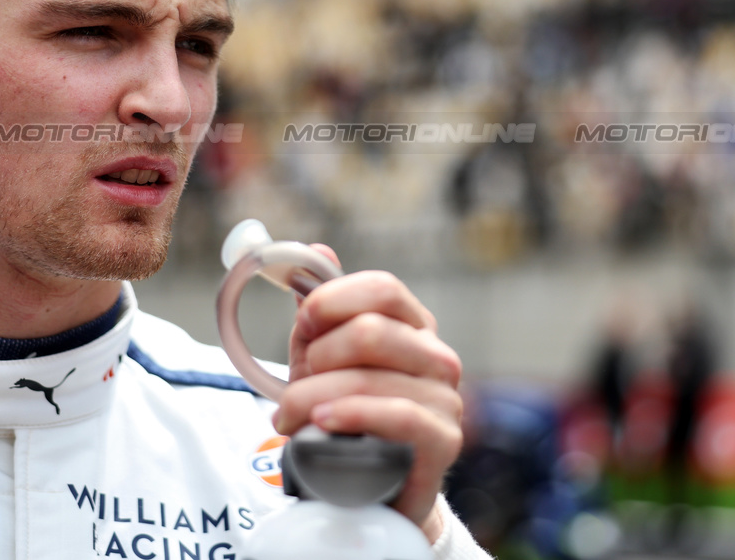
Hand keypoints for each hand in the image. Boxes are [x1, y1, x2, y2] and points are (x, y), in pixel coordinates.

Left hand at [271, 246, 463, 542]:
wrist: (366, 487)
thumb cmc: (345, 414)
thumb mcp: (324, 357)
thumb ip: (320, 308)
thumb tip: (315, 248)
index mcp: (412, 326)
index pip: (383, 288)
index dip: (333, 299)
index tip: (303, 322)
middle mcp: (437, 356)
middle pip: (371, 331)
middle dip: (318, 356)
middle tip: (294, 382)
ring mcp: (446, 399)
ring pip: (369, 379)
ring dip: (312, 397)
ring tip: (289, 419)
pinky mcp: (443, 441)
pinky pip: (396, 416)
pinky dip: (350, 416)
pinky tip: (321, 424)